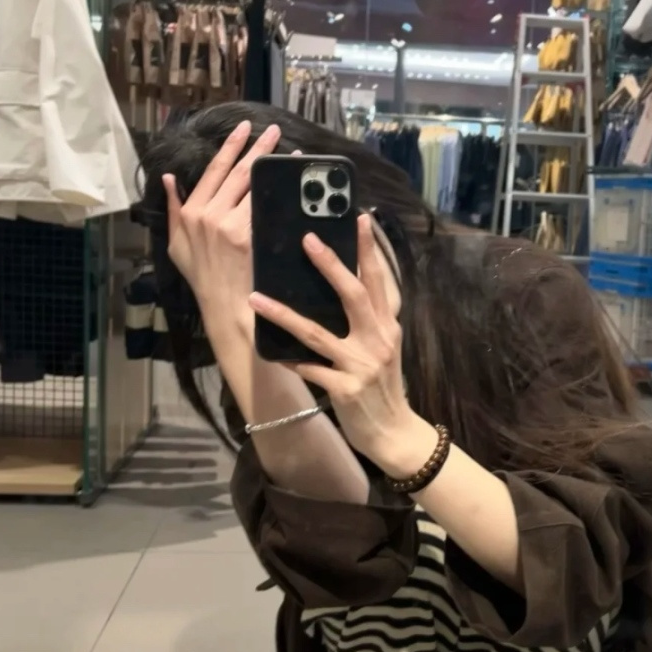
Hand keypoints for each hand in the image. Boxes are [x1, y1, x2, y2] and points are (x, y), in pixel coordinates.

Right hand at [163, 118, 280, 332]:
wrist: (223, 305)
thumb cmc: (202, 277)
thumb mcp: (176, 244)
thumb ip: (173, 208)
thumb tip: (167, 178)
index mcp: (191, 212)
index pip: (213, 169)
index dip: (229, 146)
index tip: (242, 129)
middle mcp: (208, 213)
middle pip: (238, 171)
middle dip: (257, 147)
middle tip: (272, 130)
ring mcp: (228, 223)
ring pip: (254, 185)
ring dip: (272, 164)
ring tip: (287, 150)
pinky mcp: (247, 235)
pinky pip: (265, 205)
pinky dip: (280, 188)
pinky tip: (291, 179)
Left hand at [249, 212, 430, 473]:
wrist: (395, 434)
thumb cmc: (384, 386)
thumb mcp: (386, 346)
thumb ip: (372, 318)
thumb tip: (346, 283)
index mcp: (388, 325)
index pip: (381, 280)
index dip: (372, 249)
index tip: (360, 218)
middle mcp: (378, 339)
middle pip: (355, 294)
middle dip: (332, 264)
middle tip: (307, 238)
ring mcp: (361, 365)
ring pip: (317, 333)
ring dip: (284, 314)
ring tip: (256, 297)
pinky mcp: (345, 389)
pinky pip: (309, 370)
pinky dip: (288, 359)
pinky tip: (268, 351)